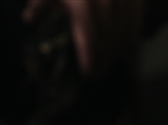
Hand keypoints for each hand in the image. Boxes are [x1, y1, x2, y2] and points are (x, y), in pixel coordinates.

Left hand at [22, 0, 143, 76]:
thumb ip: (42, 3)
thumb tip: (30, 20)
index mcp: (83, 4)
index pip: (90, 43)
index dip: (91, 63)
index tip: (89, 74)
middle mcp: (106, 2)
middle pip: (110, 43)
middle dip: (106, 60)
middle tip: (100, 70)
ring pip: (127, 34)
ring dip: (120, 51)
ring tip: (113, 60)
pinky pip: (138, 20)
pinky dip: (133, 35)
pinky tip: (128, 46)